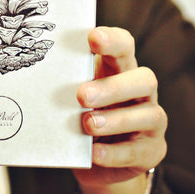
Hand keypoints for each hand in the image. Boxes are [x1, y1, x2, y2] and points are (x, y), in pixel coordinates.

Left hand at [74, 27, 166, 193]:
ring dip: (115, 120)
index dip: (112, 40)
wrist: (94, 155)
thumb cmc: (81, 111)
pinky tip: (94, 153)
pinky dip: (116, 153)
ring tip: (88, 125)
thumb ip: (67, 80)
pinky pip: (139, 151)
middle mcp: (142, 91)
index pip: (125, 45)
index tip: (92, 38)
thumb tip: (41, 71)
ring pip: (148, 115)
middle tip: (82, 95)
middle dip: (113, 87)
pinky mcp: (153, 150)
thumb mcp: (74, 93)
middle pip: (143, 79)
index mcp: (121, 68)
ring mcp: (152, 120)